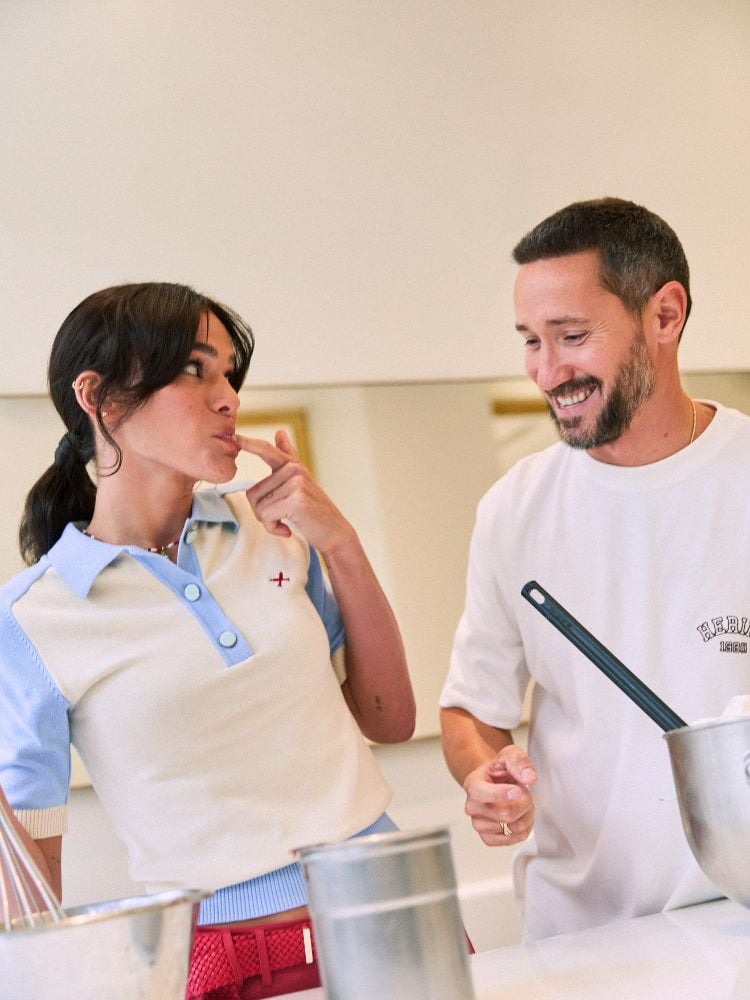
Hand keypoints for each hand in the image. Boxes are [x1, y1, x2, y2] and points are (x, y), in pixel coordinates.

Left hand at [239, 429, 354, 553]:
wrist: (335, 533)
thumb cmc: (314, 511)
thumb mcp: (300, 481)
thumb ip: (288, 456)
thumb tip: (279, 432)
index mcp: (292, 465)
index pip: (265, 450)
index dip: (248, 443)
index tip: (234, 437)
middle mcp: (294, 470)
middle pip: (253, 493)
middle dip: (263, 512)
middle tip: (283, 516)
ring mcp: (296, 483)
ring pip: (259, 507)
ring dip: (269, 522)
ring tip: (288, 521)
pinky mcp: (296, 500)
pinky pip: (266, 516)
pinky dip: (273, 528)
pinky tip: (287, 530)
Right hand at [462, 744, 536, 845]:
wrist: (495, 782)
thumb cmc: (501, 769)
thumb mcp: (511, 755)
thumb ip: (520, 762)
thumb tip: (529, 777)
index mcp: (472, 785)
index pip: (484, 795)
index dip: (504, 795)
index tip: (519, 790)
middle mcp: (472, 807)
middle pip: (506, 814)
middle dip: (524, 803)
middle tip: (524, 793)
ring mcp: (479, 824)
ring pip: (515, 828)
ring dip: (526, 815)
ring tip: (521, 803)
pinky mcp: (488, 838)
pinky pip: (515, 839)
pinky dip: (523, 829)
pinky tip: (519, 816)